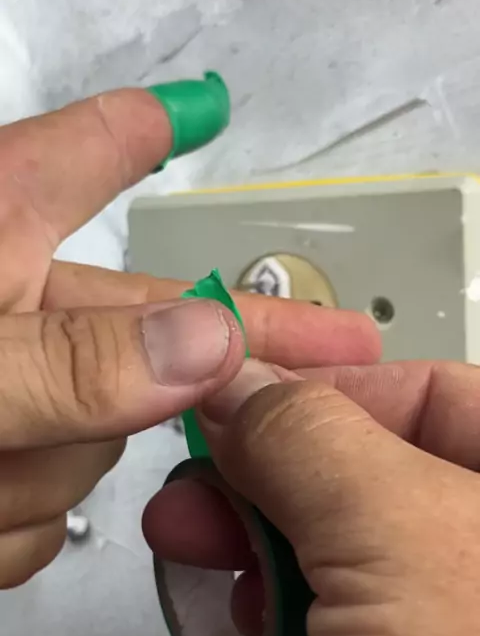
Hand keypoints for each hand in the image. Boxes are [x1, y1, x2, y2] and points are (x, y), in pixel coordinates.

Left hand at [0, 87, 379, 586]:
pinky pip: (43, 508)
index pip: (79, 152)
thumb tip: (209, 346)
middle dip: (193, 374)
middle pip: (134, 330)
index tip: (194, 110)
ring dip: (40, 477)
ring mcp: (1, 388)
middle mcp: (3, 301)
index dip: (141, 129)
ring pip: (91, 441)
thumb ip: (74, 363)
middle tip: (344, 348)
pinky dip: (11, 526)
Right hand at [145, 359, 479, 635]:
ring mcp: (459, 607)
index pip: (431, 389)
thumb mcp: (392, 536)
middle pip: (374, 464)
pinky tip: (249, 614)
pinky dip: (283, 599)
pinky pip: (342, 605)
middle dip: (269, 470)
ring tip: (200, 540)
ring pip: (346, 536)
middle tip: (206, 475)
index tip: (242, 403)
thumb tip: (244, 389)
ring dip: (258, 532)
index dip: (326, 387)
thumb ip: (310, 439)